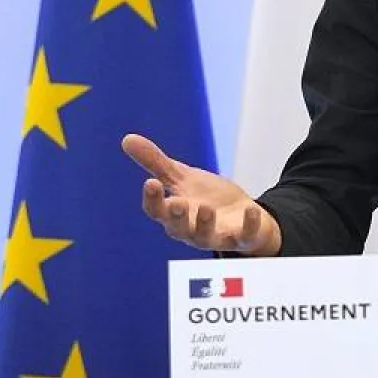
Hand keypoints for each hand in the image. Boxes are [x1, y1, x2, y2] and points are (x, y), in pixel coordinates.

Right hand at [121, 133, 282, 255]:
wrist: (241, 215)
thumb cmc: (207, 199)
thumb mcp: (182, 178)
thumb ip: (156, 163)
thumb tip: (127, 139)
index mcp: (175, 215)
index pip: (157, 211)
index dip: (153, 200)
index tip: (150, 183)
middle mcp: (193, 231)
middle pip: (180, 229)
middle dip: (177, 217)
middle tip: (175, 203)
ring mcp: (219, 236)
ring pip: (207, 238)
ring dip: (206, 225)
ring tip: (206, 209)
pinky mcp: (244, 237)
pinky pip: (246, 236)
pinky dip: (248, 225)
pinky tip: (250, 210)